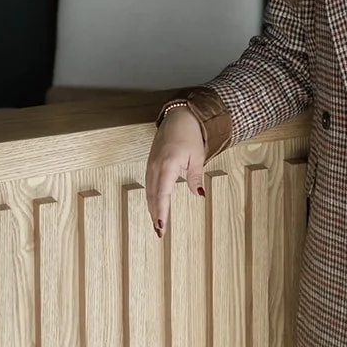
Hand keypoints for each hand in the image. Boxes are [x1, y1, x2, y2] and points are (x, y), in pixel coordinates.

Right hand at [145, 110, 207, 236]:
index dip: (160, 212)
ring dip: (151, 206)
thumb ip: (196, 177)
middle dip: (155, 214)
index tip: (160, 227)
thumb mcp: (198, 156)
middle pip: (152, 195)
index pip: (162, 194)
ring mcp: (151, 163)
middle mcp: (156, 166)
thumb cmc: (190, 134)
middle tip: (159, 232)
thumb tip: (198, 194)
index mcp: (167, 165)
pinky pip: (148, 182)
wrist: (179, 115)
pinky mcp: (151, 161)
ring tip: (156, 222)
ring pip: (148, 190)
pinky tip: (154, 203)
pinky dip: (150, 195)